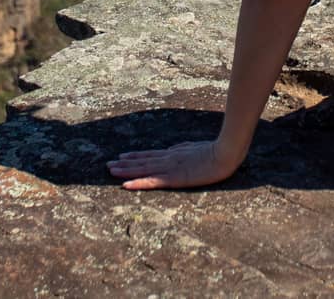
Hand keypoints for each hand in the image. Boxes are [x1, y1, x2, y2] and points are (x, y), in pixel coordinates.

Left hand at [106, 139, 242, 190]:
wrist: (225, 153)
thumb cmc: (215, 150)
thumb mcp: (195, 147)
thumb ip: (182, 149)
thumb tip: (171, 149)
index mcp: (174, 153)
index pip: (150, 154)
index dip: (135, 156)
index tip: (121, 156)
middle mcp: (168, 159)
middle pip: (142, 161)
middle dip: (124, 164)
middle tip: (108, 164)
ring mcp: (169, 168)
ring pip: (142, 169)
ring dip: (125, 171)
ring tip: (111, 171)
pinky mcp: (174, 178)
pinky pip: (151, 181)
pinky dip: (137, 183)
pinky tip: (125, 185)